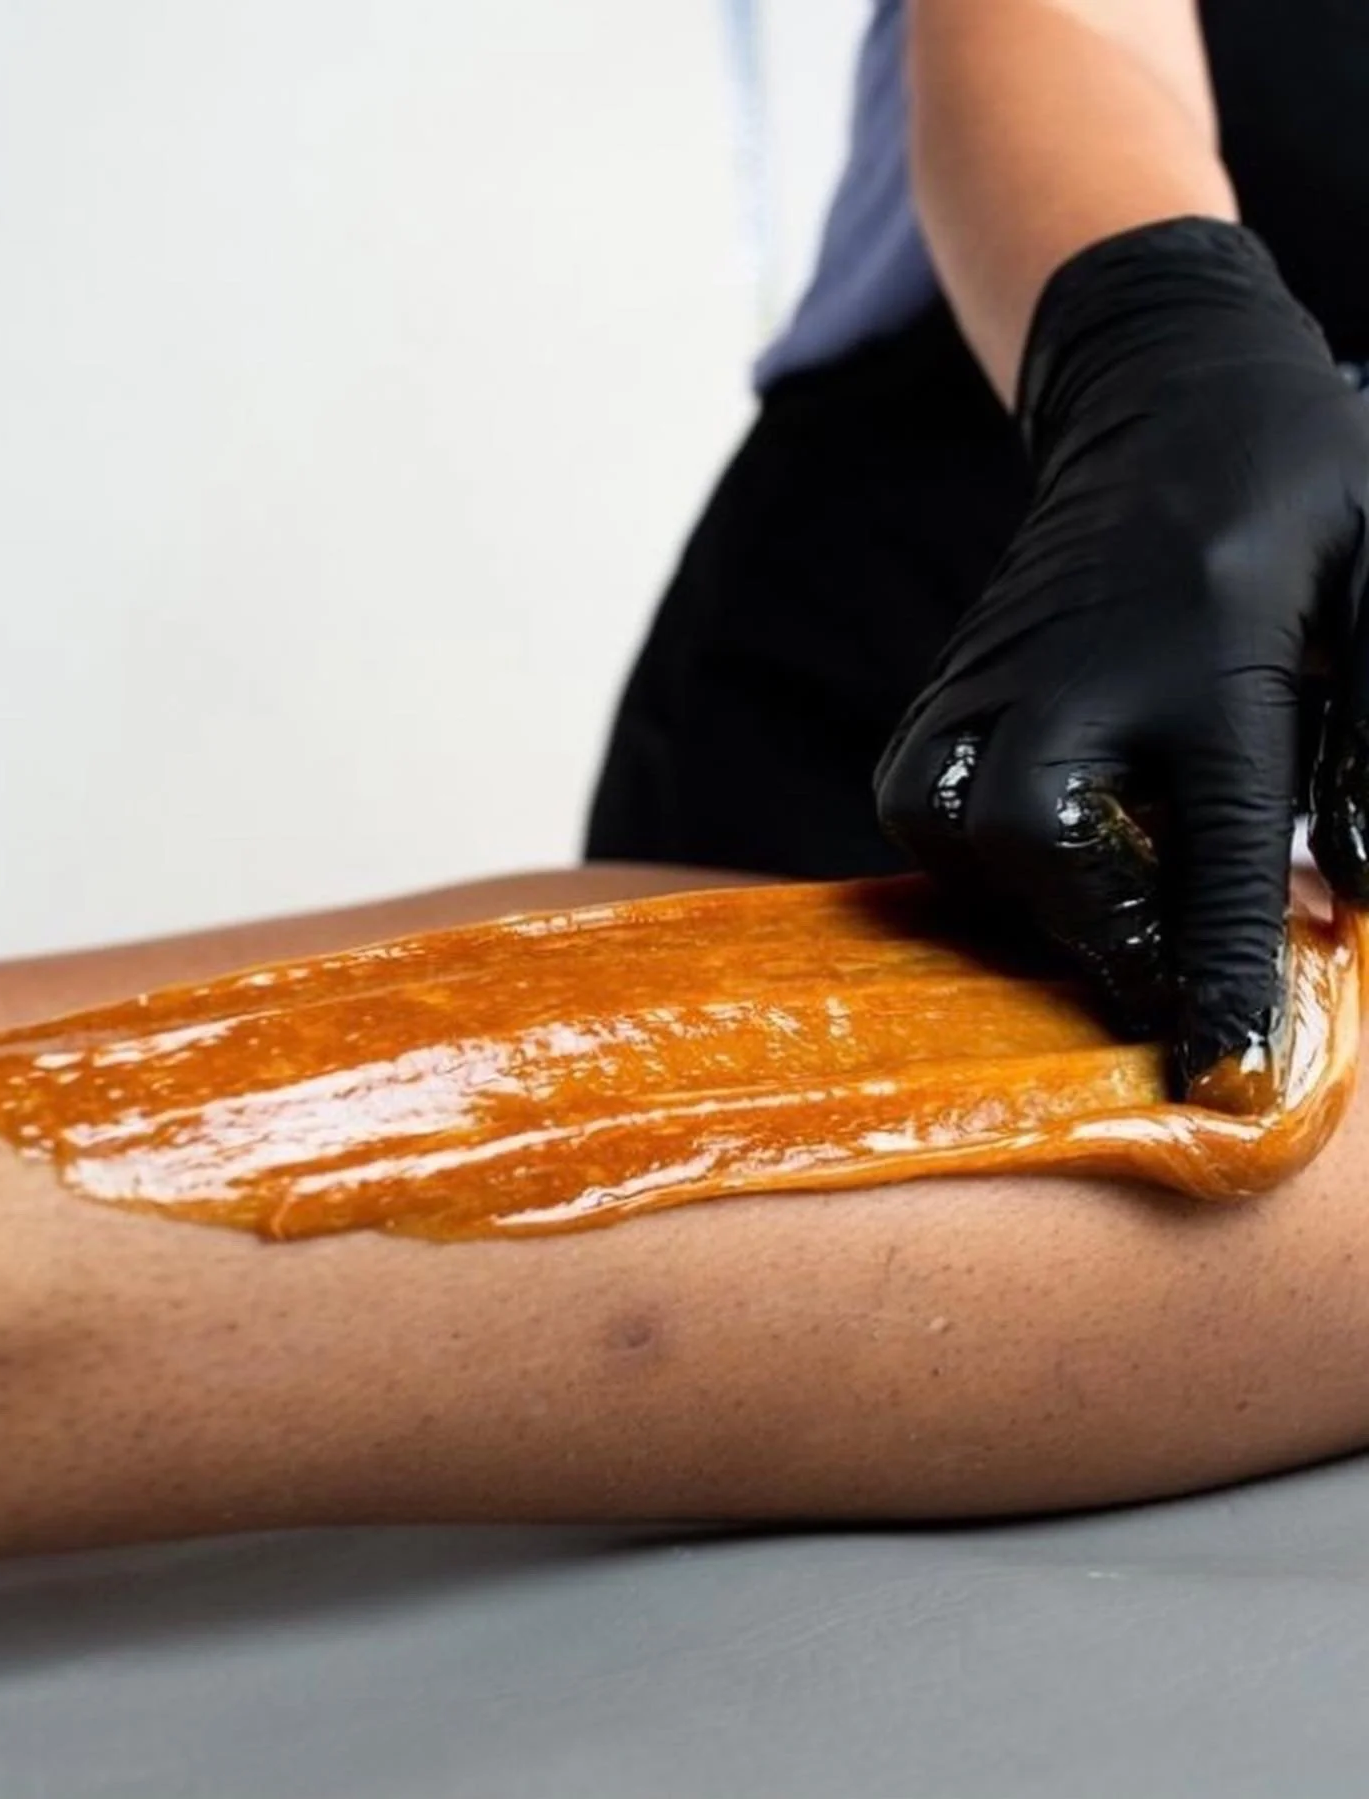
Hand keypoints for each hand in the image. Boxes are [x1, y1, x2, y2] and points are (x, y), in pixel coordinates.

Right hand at [874, 219, 1368, 1106]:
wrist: (1167, 388)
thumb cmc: (1303, 488)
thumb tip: (1355, 891)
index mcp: (1212, 643)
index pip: (1218, 843)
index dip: (1220, 972)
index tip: (1220, 1076)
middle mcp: (1079, 660)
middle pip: (1033, 838)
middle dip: (1097, 930)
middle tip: (1162, 969)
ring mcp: (994, 663)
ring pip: (953, 829)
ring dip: (1025, 898)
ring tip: (1106, 906)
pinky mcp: (948, 673)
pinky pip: (918, 800)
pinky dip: (967, 856)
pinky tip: (1045, 853)